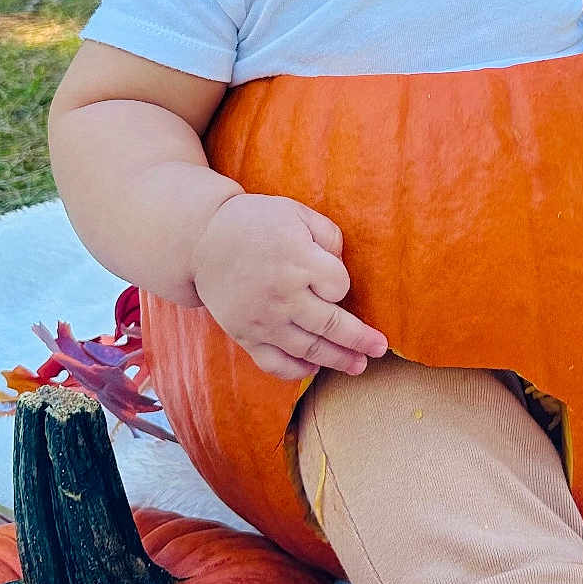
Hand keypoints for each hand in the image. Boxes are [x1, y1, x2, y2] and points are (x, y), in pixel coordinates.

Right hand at [191, 192, 388, 380]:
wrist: (202, 240)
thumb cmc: (257, 222)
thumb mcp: (297, 213)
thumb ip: (328, 235)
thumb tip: (342, 264)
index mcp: (298, 260)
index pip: (339, 285)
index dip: (343, 285)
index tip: (336, 281)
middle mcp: (283, 294)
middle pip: (331, 325)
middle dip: (360, 340)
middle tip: (379, 349)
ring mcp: (263, 319)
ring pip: (309, 349)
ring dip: (338, 360)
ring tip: (358, 366)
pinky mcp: (245, 335)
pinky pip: (275, 363)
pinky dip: (297, 370)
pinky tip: (315, 368)